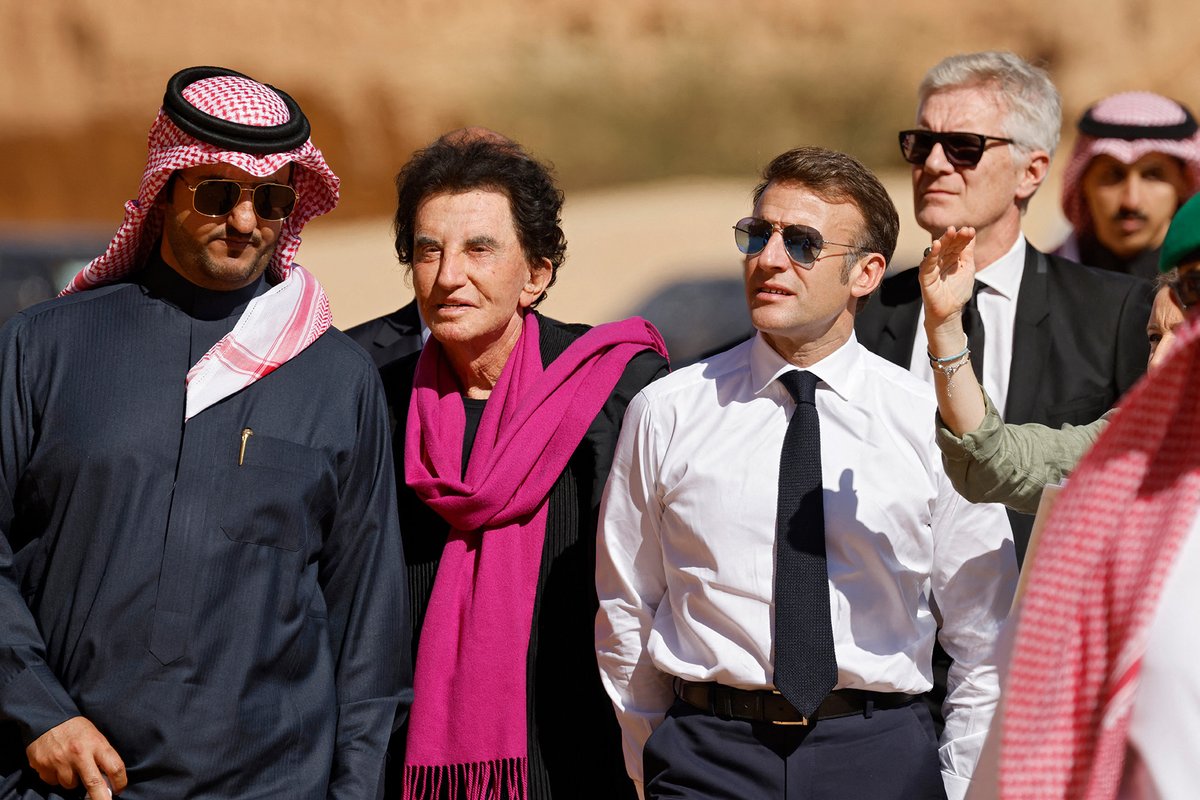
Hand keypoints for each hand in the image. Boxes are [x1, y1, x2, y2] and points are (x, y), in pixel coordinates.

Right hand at [26, 716, 126, 797]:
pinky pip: (53, 781)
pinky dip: (56, 777)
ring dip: (72, 781)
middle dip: (101, 799)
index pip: (115, 767)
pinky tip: (56, 764)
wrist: (47, 717)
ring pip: (70, 785)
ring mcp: (60, 761)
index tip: (119, 789)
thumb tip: (108, 780)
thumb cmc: (76, 729)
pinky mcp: (43, 767)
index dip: (120, 782)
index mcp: (96, 744)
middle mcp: (79, 754)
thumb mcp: (95, 736)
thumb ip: (101, 755)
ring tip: (70, 765)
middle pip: (94, 784)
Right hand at [918, 226, 977, 347]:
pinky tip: (936, 245)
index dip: (963, 237)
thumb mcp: (968, 268)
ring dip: (943, 241)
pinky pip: (927, 263)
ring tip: (950, 232)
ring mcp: (932, 267)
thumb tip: (971, 231)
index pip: (957, 244)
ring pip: (937, 251)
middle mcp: (941, 260)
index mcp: (951, 258)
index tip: (970, 231)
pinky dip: (931, 254)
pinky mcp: (925, 276)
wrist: (950, 312)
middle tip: (959, 229)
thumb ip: (968, 251)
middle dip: (953, 236)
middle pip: (947, 245)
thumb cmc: (958, 292)